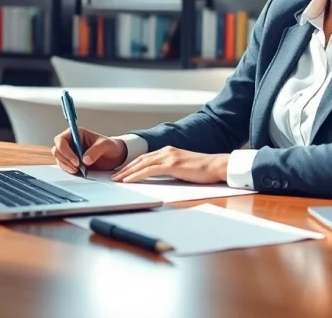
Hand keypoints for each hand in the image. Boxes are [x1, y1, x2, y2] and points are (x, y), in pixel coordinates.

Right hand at [51, 127, 127, 173]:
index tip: (76, 161)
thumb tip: (85, 159)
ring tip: (80, 170)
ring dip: (67, 166)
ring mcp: (70, 152)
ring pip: (59, 159)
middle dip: (66, 160)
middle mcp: (71, 142)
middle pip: (57, 150)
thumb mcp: (106, 145)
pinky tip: (79, 172)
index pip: (61, 140)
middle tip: (78, 167)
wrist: (115, 156)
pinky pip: (64, 166)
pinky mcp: (72, 162)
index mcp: (77, 133)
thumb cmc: (111, 146)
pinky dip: (69, 170)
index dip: (65, 151)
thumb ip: (96, 150)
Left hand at [111, 146, 228, 184]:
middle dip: (125, 168)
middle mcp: (166, 151)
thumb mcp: (183, 168)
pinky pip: (149, 170)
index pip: (145, 158)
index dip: (131, 165)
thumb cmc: (204, 170)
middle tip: (113, 177)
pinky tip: (128, 180)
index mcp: (169, 151)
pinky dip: (136, 175)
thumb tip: (160, 178)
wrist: (218, 166)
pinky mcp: (172, 164)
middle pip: (140, 159)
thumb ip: (170, 170)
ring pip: (141, 164)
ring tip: (116, 179)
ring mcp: (169, 156)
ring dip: (127, 172)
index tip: (121, 172)